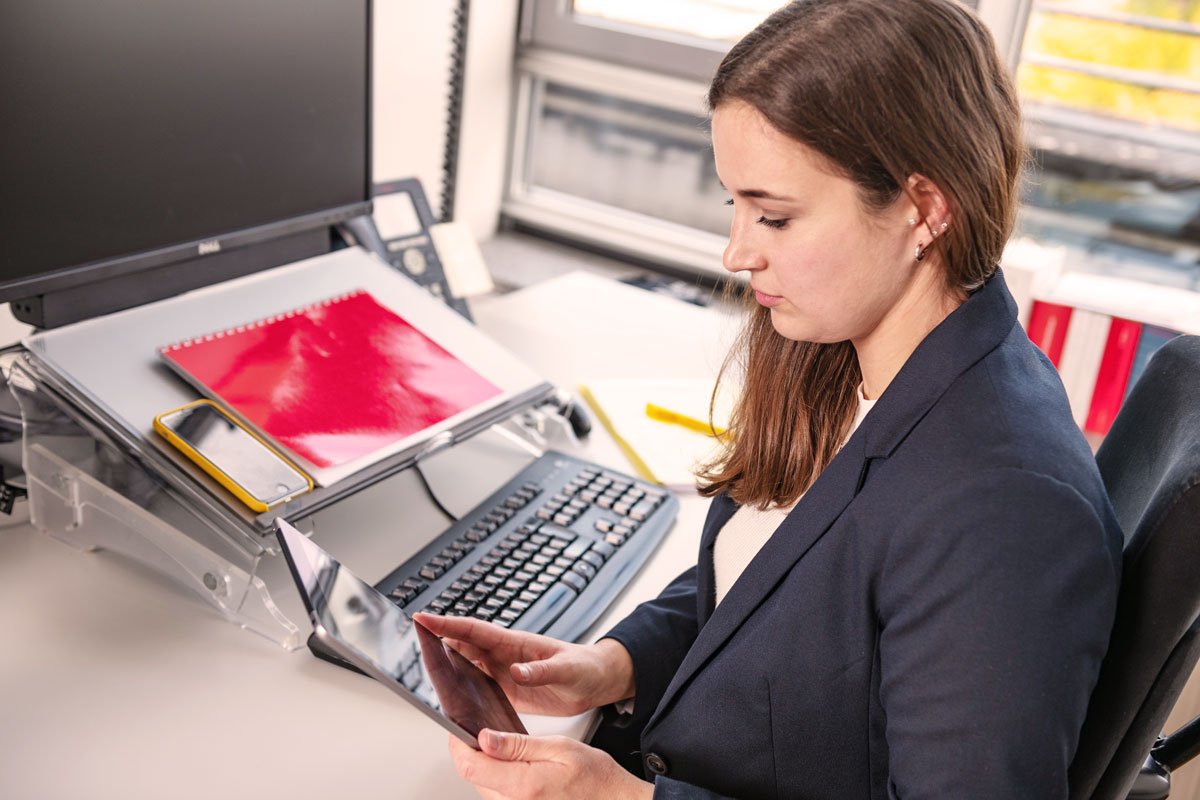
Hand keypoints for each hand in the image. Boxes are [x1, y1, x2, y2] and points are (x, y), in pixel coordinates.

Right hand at [413, 613, 633, 716]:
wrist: (596, 681)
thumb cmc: (584, 668)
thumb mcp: (567, 670)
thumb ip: (542, 671)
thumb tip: (516, 672)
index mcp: (515, 643)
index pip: (475, 630)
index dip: (448, 623)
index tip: (424, 617)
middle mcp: (503, 655)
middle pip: (462, 643)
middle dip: (435, 637)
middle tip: (408, 636)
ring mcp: (502, 671)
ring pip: (465, 664)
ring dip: (444, 662)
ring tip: (418, 663)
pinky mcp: (506, 689)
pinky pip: (477, 686)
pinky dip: (460, 687)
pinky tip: (446, 693)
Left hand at [449, 729, 652, 799]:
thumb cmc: (594, 777)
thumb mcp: (559, 747)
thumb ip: (518, 745)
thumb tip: (485, 738)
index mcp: (523, 786)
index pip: (471, 767)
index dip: (458, 745)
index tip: (458, 730)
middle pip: (473, 778)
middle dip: (471, 754)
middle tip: (481, 733)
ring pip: (483, 789)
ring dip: (484, 768)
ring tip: (500, 749)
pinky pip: (498, 798)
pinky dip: (497, 781)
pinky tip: (511, 769)